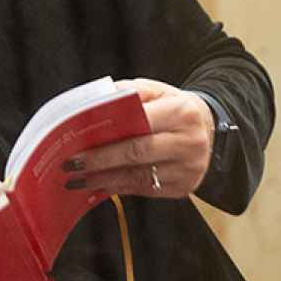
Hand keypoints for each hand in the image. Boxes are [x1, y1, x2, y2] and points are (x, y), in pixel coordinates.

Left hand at [62, 78, 211, 197]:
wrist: (208, 127)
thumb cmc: (174, 107)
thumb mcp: (157, 90)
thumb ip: (128, 93)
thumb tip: (94, 104)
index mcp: (182, 112)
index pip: (139, 124)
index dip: (107, 136)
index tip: (78, 142)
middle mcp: (190, 143)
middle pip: (137, 154)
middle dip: (100, 161)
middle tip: (71, 165)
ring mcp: (189, 169)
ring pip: (139, 177)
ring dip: (104, 180)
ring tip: (79, 179)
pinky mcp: (185, 187)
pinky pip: (146, 190)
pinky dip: (120, 187)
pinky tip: (100, 184)